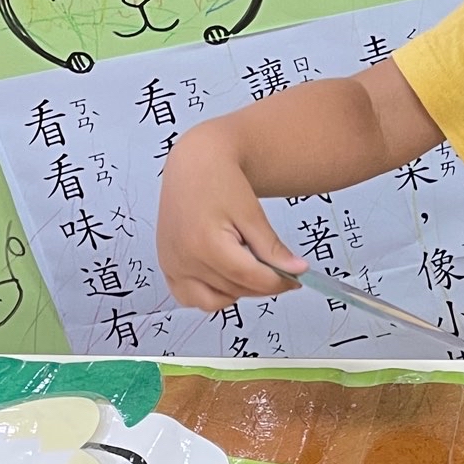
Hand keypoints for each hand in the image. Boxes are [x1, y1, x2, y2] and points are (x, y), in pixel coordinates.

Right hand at [156, 116, 304, 309]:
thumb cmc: (218, 178)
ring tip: (249, 267)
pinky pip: (190, 297)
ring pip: (214, 300)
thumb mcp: (251, 213)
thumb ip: (272, 248)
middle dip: (262, 284)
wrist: (193, 163)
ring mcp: (172, 265)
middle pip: (235, 290)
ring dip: (238, 292)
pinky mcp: (168, 266)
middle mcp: (184, 259)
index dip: (279, 282)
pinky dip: (211, 294)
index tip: (295, 279)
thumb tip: (295, 271)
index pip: (250, 278)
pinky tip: (226, 276)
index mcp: (205, 244)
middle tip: (279, 269)